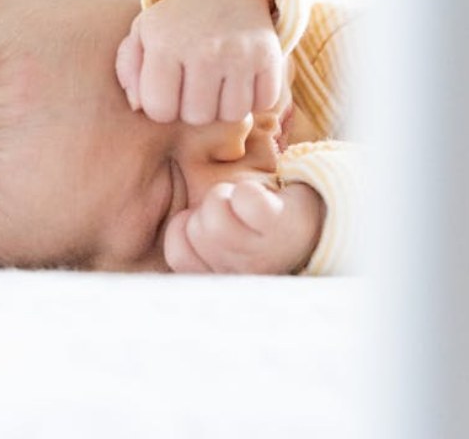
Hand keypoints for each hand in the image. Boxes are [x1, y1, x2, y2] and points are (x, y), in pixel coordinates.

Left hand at [115, 0, 283, 123]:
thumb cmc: (178, 21)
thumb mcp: (143, 33)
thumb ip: (129, 69)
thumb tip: (137, 106)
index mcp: (165, 45)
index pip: (160, 111)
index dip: (163, 106)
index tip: (169, 89)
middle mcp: (204, 50)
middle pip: (197, 117)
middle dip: (194, 108)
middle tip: (196, 85)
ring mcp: (240, 53)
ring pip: (232, 115)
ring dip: (225, 106)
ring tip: (219, 84)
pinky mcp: (269, 56)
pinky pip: (264, 102)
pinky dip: (255, 98)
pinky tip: (243, 80)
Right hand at [162, 180, 323, 273]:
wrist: (311, 223)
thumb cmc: (253, 230)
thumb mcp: (217, 247)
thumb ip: (187, 246)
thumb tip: (157, 223)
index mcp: (218, 278)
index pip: (178, 251)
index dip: (187, 229)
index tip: (209, 226)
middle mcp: (238, 273)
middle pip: (197, 227)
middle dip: (209, 209)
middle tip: (234, 215)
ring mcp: (260, 253)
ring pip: (215, 210)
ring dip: (227, 196)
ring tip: (246, 207)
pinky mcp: (279, 225)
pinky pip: (245, 198)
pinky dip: (249, 191)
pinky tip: (262, 202)